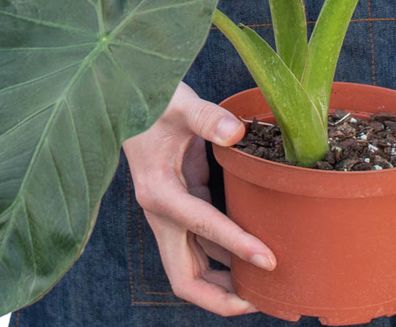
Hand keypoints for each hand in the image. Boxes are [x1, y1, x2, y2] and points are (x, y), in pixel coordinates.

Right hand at [122, 82, 275, 314]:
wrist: (127, 97)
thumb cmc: (153, 100)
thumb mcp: (180, 103)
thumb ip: (207, 118)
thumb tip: (236, 132)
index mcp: (158, 192)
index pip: (202, 228)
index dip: (237, 246)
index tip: (269, 259)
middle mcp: (160, 212)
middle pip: (185, 277)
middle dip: (221, 296)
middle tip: (262, 297)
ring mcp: (168, 212)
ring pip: (193, 266)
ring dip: (224, 282)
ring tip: (263, 287)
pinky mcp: (180, 203)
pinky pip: (201, 242)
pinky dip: (224, 254)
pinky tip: (251, 254)